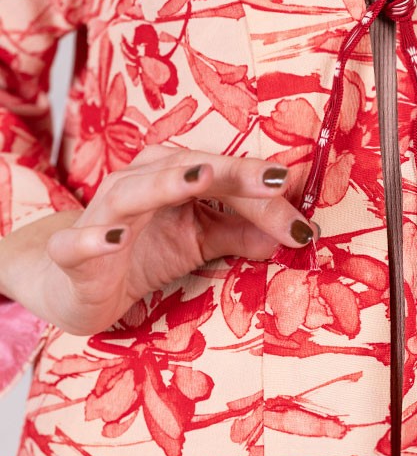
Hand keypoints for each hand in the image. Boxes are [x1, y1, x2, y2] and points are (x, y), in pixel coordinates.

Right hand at [0, 146, 317, 335]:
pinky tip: (113, 238)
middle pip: (189, 170)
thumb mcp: (201, 241)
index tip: (304, 216)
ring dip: (166, 184)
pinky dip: (94, 238)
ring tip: (199, 180)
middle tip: (275, 182)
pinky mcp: (72, 252)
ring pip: (134, 191)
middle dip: (234, 175)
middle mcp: (137, 182)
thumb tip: (297, 231)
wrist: (75, 285)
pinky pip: (79, 242)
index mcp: (171, 174)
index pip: (225, 175)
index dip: (265, 191)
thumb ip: (244, 232)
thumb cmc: (143, 251)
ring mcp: (102, 215)